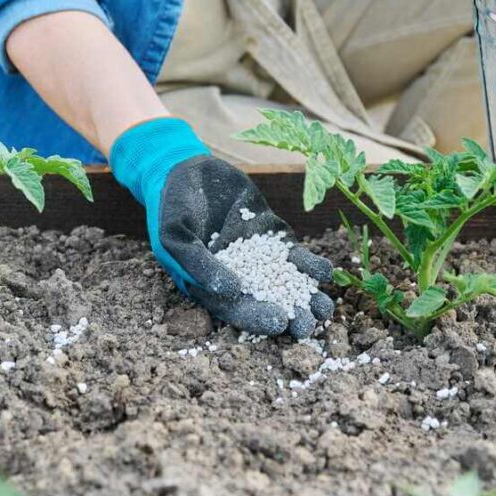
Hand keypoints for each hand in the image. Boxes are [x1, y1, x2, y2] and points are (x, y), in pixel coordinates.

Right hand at [110, 118, 333, 338]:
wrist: (184, 170)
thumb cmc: (170, 207)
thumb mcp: (174, 236)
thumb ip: (197, 263)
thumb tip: (229, 290)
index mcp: (210, 285)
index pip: (235, 309)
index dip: (256, 318)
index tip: (278, 323)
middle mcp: (236, 275)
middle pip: (266, 302)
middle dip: (288, 315)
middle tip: (309, 325)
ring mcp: (257, 255)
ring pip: (285, 282)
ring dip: (305, 296)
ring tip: (325, 307)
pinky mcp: (271, 235)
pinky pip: (293, 254)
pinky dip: (309, 265)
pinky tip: (324, 271)